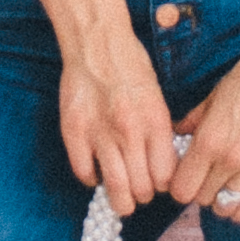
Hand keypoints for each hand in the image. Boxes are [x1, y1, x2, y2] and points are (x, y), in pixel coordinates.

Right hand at [60, 24, 178, 217]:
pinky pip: (84, 173)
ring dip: (120, 199)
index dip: (162, 184)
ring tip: (121, 198)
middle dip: (142, 195)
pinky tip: (96, 172)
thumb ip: (159, 132)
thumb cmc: (130, 64)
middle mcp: (130, 132)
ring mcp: (100, 134)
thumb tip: (162, 164)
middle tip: (139, 190)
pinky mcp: (74, 132)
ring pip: (115, 188)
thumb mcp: (157, 96)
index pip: (165, 176)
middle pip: (141, 188)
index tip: (157, 181)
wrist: (97, 41)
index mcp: (155, 122)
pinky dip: (92, 179)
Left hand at [165, 32, 239, 224]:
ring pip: (229, 204)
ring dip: (223, 202)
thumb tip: (176, 134)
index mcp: (209, 139)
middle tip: (207, 183)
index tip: (186, 182)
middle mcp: (230, 158)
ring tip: (224, 193)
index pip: (182, 188)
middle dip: (201, 192)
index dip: (181, 187)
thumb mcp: (214, 97)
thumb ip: (193, 122)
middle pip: (203, 198)